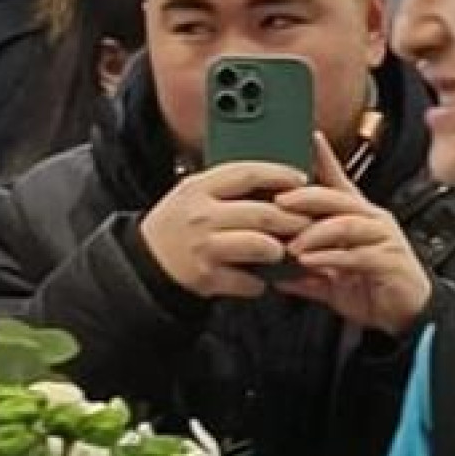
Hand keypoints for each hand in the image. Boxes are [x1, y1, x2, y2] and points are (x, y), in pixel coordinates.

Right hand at [136, 161, 305, 299]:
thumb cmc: (179, 225)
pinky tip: (259, 278)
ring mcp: (205, 247)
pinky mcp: (208, 277)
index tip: (301, 179)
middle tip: (309, 222)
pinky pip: (250, 280)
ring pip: (261, 246)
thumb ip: (226, 185)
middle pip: (264, 213)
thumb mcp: (193, 194)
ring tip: (283, 250)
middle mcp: (202, 216)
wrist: (145, 264)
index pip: (247, 174)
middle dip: (294, 219)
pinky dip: (260, 282)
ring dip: (280, 249)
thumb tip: (274, 177)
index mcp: (199, 188)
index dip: (279, 174)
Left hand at [269, 137, 433, 337]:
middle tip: (279, 202)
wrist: (410, 315)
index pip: (340, 183)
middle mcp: (372, 221)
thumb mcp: (334, 280)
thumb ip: (308, 273)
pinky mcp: (388, 260)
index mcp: (359, 219)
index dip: (326, 159)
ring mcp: (382, 238)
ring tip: (291, 245)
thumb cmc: (375, 289)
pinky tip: (310, 263)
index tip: (310, 138)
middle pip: (338, 198)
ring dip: (315, 233)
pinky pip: (355, 254)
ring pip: (346, 223)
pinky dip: (330, 257)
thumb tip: (276, 273)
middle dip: (307, 197)